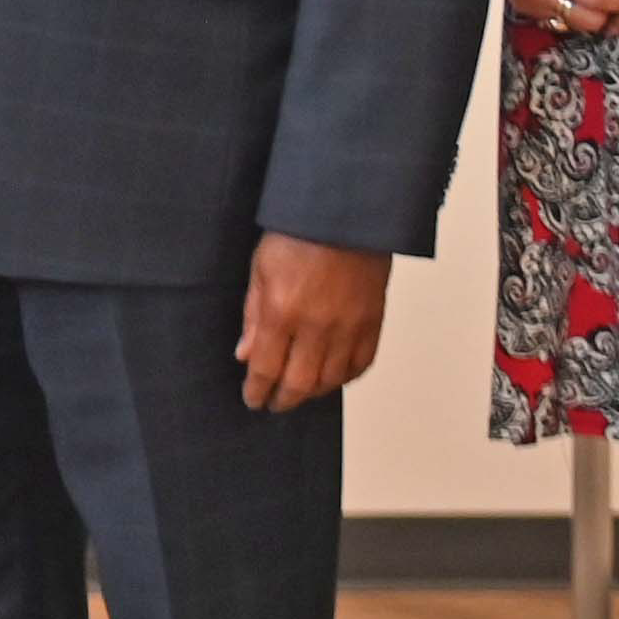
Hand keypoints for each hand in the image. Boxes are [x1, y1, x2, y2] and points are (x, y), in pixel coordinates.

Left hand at [237, 234, 392, 411]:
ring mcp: (349, 326)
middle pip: (300, 383)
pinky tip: (334, 376)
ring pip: (332, 380)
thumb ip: (253, 317)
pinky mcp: (373, 322)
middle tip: (275, 404)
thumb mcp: (260, 270)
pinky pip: (362, 364)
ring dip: (313, 391)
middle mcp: (317, 325)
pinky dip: (346, 377)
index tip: (253, 399)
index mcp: (283, 311)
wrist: (345, 214)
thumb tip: (245, 354)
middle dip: (284, 400)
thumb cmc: (298, 234)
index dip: (257, 390)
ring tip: (300, 391)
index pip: (266, 368)